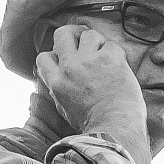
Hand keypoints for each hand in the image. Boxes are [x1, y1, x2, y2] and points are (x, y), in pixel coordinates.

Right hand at [35, 22, 148, 159]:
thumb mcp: (66, 110)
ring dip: (97, 43)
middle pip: (62, 34)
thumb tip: (55, 80)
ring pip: (88, 34)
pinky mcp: (110, 59)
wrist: (116, 130)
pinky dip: (116, 53)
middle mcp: (70, 68)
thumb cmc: (95, 126)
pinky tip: (119, 66)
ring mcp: (89, 61)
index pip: (44, 57)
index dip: (55, 55)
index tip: (66, 59)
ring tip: (105, 57)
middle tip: (83, 41)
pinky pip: (111, 44)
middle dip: (72, 35)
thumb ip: (58, 91)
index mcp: (56, 82)